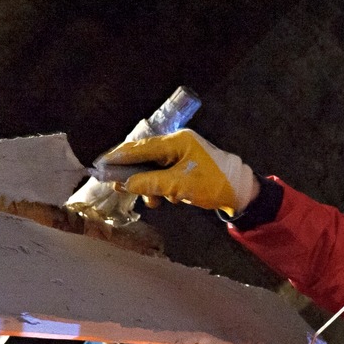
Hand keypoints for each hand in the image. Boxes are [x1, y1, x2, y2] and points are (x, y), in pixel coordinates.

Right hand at [94, 129, 258, 214]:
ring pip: (155, 170)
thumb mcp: (179, 186)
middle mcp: (178, 144)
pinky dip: (164, 189)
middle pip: (145, 158)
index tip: (101, 164)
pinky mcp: (187, 169)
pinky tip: (169, 199)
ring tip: (153, 202)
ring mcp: (183, 156)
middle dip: (134, 175)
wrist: (242, 193)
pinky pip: (167, 177)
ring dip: (151, 187)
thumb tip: (126, 184)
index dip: (119, 157)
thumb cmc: (213, 184)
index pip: (140, 147)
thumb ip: (150, 183)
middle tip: (118, 187)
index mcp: (177, 141)